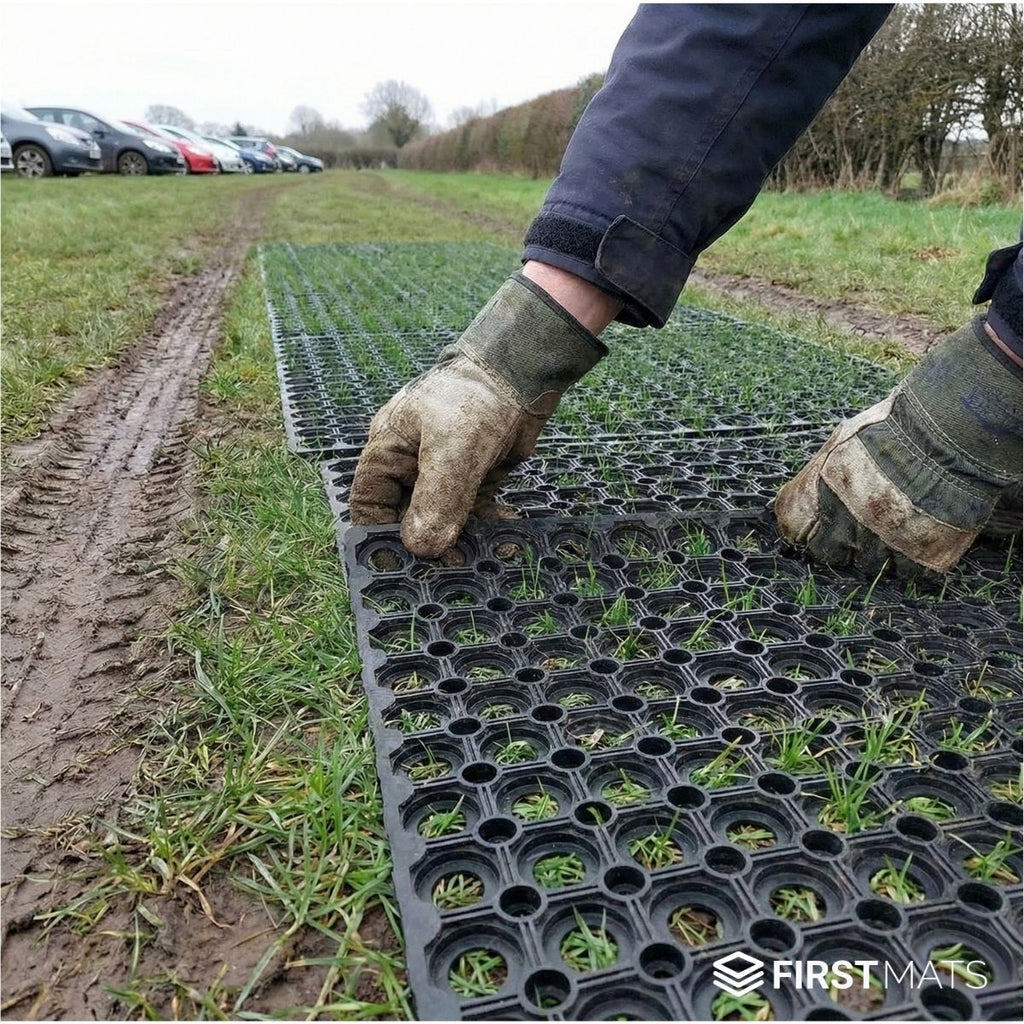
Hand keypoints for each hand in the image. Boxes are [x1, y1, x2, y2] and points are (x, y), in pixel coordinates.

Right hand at [350, 274, 605, 556]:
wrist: (523, 372)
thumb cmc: (475, 398)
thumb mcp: (453, 450)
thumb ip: (437, 499)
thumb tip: (422, 548)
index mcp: (388, 451)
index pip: (370, 505)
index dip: (381, 537)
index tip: (403, 567)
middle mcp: (411, 466)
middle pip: (408, 519)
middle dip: (430, 546)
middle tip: (454, 569)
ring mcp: (443, 473)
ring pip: (445, 521)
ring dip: (465, 540)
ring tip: (486, 558)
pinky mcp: (474, 478)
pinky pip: (474, 512)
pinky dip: (488, 526)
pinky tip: (507, 538)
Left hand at [775, 318, 1021, 576]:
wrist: (949, 434)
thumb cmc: (895, 428)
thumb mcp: (845, 440)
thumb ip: (825, 468)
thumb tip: (810, 484)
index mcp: (821, 494)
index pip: (793, 528)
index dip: (804, 528)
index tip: (814, 526)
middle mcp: (845, 524)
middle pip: (829, 554)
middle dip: (839, 544)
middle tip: (858, 529)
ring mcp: (881, 543)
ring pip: (869, 566)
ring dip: (878, 552)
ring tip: (894, 528)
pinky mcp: (920, 555)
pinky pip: (907, 572)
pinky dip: (911, 559)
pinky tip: (918, 536)